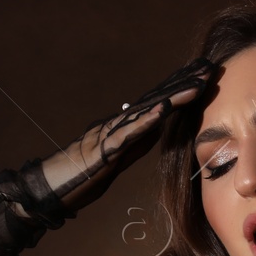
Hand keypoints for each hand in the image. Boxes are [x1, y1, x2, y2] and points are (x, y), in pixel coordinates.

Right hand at [40, 56, 217, 216]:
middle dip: (184, 82)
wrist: (46, 189)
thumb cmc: (79, 178)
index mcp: (123, 127)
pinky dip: (147, 121)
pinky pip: (128, 133)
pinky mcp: (103, 150)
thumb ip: (136, 142)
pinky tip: (165, 110)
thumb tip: (157, 128)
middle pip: (156, 99)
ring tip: (199, 84)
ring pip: (146, 111)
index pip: (156, 103)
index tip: (203, 74)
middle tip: (209, 66)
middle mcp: (117, 123)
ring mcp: (110, 134)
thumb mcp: (118, 158)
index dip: (180, 88)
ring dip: (174, 97)